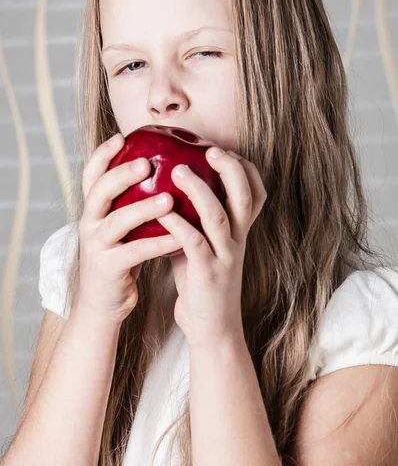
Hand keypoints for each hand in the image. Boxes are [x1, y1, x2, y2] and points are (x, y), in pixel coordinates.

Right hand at [77, 133, 181, 324]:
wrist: (104, 301)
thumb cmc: (121, 255)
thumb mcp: (122, 225)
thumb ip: (133, 200)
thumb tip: (166, 168)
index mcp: (94, 208)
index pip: (92, 174)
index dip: (103, 154)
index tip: (122, 136)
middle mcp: (90, 222)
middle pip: (100, 191)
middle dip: (121, 174)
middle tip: (146, 162)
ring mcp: (97, 245)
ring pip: (117, 221)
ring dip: (143, 209)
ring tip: (168, 199)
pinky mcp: (108, 267)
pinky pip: (135, 252)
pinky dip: (157, 244)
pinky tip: (178, 237)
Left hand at [156, 147, 266, 349]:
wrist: (213, 328)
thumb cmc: (202, 280)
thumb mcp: (205, 244)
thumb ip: (196, 218)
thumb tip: (170, 187)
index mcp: (239, 231)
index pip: (256, 193)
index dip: (246, 169)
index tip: (225, 149)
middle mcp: (238, 240)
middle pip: (244, 197)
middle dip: (229, 170)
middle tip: (210, 150)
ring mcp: (225, 257)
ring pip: (218, 216)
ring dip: (199, 190)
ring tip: (178, 171)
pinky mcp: (207, 274)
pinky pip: (194, 244)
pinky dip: (178, 225)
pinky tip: (162, 211)